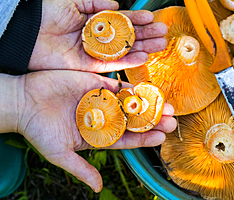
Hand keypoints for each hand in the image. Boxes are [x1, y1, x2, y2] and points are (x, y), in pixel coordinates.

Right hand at [14, 70, 175, 191]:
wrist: (23, 102)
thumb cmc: (39, 129)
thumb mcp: (60, 153)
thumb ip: (81, 169)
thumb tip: (98, 188)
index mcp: (98, 135)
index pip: (126, 139)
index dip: (143, 139)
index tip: (160, 138)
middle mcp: (104, 118)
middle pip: (134, 121)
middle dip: (153, 121)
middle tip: (172, 120)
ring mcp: (102, 101)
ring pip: (131, 103)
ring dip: (149, 104)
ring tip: (167, 105)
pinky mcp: (97, 84)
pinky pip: (119, 86)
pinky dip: (133, 88)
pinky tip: (148, 89)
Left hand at [28, 0, 167, 71]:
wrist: (28, 36)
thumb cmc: (47, 15)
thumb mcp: (72, 2)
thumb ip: (95, 2)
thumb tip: (117, 5)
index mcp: (96, 21)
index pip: (122, 20)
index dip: (138, 19)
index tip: (152, 17)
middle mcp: (99, 38)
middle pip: (128, 37)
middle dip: (146, 34)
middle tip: (164, 33)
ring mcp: (96, 53)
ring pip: (125, 51)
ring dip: (143, 48)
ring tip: (160, 45)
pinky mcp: (90, 66)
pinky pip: (114, 64)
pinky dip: (129, 62)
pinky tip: (144, 57)